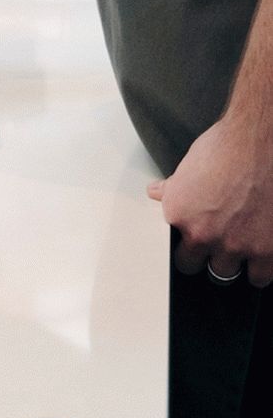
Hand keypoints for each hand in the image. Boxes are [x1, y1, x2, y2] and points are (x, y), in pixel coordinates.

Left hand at [147, 116, 272, 287]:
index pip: (179, 256)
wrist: (257, 141)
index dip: (190, 252)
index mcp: (180, 217)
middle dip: (210, 259)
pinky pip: (261, 276)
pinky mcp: (267, 250)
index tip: (196, 247)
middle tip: (219, 247)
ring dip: (235, 264)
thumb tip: (155, 192)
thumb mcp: (188, 166)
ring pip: (230, 274)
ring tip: (240, 250)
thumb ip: (171, 188)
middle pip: (203, 268)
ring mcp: (236, 245)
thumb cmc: (225, 147)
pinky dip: (261, 268)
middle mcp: (204, 235)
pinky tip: (262, 257)